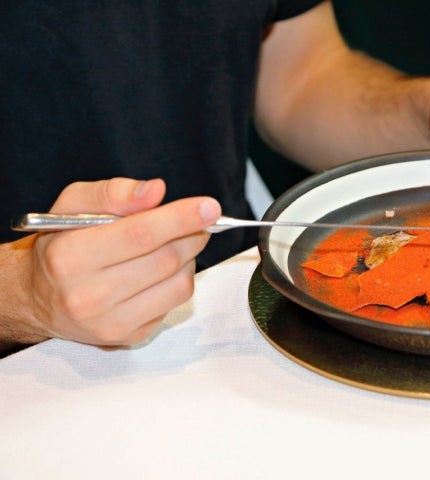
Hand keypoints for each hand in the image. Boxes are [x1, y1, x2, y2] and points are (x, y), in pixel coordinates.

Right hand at [13, 178, 220, 346]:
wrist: (39, 296)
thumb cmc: (61, 244)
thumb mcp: (72, 205)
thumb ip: (113, 193)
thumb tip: (155, 191)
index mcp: (69, 257)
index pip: (141, 235)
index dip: (181, 218)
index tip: (209, 207)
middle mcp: (87, 296)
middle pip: (165, 260)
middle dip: (192, 234)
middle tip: (199, 219)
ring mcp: (110, 322)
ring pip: (178, 284)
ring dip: (189, 257)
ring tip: (176, 242)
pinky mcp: (129, 336)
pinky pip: (174, 303)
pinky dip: (179, 280)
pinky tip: (162, 269)